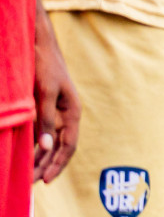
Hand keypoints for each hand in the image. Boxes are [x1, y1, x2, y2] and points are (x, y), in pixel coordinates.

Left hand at [33, 8, 78, 182]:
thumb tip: (45, 147)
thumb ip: (46, 120)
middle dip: (46, 165)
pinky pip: (43, 133)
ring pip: (50, 142)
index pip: (68, 144)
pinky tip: (26, 154)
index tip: (45, 180)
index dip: (57, 163)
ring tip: (28, 174)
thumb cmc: (45, 67)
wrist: (39, 45)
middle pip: (59, 147)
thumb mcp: (46, 93)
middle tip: (31, 183)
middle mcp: (66, 114)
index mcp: (72, 111)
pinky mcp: (46, 108)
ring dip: (40, 158)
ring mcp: (56, 112)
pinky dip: (35, 146)